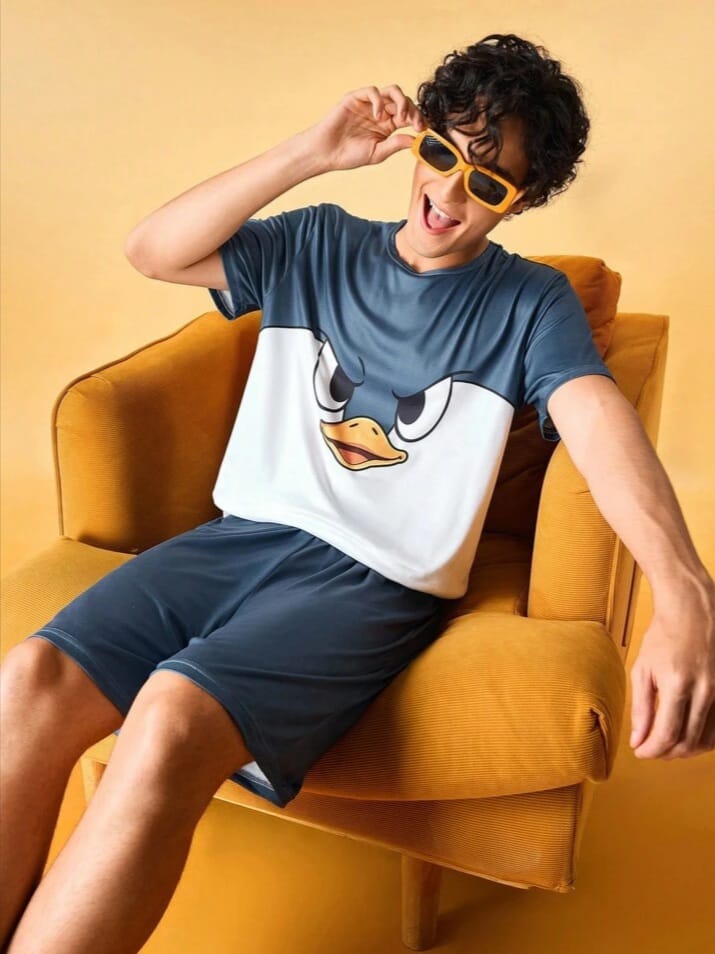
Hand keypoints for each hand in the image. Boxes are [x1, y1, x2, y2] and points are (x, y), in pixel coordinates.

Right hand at [300, 84, 426, 172]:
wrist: (326, 153)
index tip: (425, 130)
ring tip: (401, 116)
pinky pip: (373, 91)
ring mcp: (368, 104)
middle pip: (403, 101)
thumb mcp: (377, 153)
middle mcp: (380, 112)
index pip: (408, 116)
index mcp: (387, 125)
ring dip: (401, 101)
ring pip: (392, 91)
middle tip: (416, 124)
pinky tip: (378, 117)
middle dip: (413, 111)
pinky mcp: (355, 98)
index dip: (418, 120)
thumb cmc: (348, 155)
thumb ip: (395, 144)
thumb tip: (415, 139)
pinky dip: (379, 101)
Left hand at [629, 574, 714, 758]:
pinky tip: (687, 734)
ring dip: (686, 750)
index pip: (667, 733)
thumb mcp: (642, 669)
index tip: (640, 752)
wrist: (693, 613)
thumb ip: (641, 707)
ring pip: (708, 740)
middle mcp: (705, 690)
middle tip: (651, 749)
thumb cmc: (663, 638)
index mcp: (678, 683)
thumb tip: (638, 740)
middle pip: (689, 742)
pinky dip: (703, 739)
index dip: (652, 750)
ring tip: (667, 744)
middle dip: (667, 753)